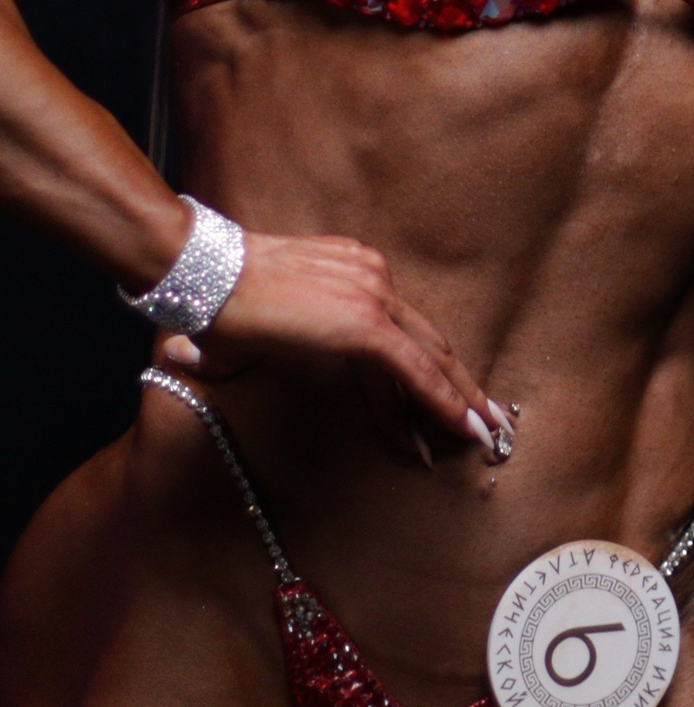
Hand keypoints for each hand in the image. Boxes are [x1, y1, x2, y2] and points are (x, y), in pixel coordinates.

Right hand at [154, 229, 511, 461]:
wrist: (204, 274)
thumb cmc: (216, 301)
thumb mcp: (257, 322)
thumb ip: (259, 338)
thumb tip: (199, 359)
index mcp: (354, 270)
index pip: (398, 330)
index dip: (422, 370)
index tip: (438, 401)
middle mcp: (373, 276)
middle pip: (424, 341)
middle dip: (456, 384)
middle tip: (482, 419)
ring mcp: (373, 295)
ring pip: (426, 356)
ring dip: (456, 399)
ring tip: (480, 435)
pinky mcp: (365, 322)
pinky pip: (413, 368)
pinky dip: (438, 399)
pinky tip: (457, 424)